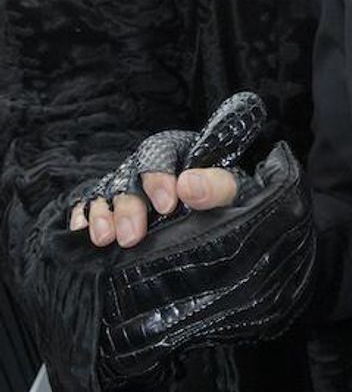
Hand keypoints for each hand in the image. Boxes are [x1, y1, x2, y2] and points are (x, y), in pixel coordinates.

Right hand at [67, 92, 264, 246]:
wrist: (217, 217)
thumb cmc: (222, 200)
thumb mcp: (230, 190)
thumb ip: (216, 186)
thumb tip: (188, 186)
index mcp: (175, 153)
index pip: (159, 156)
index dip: (158, 179)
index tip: (167, 206)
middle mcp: (145, 167)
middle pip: (129, 178)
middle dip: (128, 207)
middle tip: (132, 236)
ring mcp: (126, 187)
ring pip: (106, 193)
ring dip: (102, 214)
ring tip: (104, 238)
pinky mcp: (111, 207)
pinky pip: (88, 205)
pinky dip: (82, 215)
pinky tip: (81, 231)